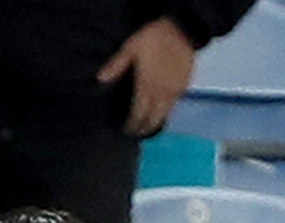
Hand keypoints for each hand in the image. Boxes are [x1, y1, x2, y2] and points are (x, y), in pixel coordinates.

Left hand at [97, 18, 196, 136]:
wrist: (182, 28)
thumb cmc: (155, 37)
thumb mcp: (131, 47)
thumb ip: (116, 65)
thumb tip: (100, 79)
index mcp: (147, 85)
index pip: (139, 113)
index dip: (132, 125)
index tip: (126, 130)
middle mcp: (162, 92)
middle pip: (153, 119)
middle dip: (143, 128)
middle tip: (135, 133)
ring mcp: (175, 90)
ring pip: (165, 115)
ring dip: (155, 122)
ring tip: (147, 127)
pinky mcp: (184, 86)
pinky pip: (175, 105)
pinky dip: (166, 112)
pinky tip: (160, 111)